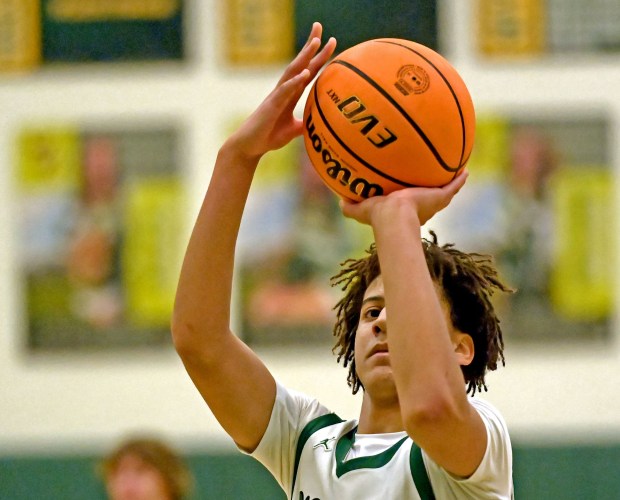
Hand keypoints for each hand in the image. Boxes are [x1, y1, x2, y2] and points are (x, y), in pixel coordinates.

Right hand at [226, 23, 336, 161]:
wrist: (249, 146)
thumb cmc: (268, 136)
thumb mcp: (293, 130)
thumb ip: (304, 124)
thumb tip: (318, 124)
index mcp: (291, 95)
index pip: (308, 72)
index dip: (319, 58)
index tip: (331, 42)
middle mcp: (284, 90)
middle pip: (300, 64)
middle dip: (311, 46)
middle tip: (319, 27)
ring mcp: (277, 96)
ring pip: (292, 72)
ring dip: (304, 57)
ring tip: (315, 42)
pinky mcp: (271, 106)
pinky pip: (284, 91)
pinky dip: (294, 82)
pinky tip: (304, 73)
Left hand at [339, 169, 468, 226]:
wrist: (394, 218)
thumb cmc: (377, 216)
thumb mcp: (358, 210)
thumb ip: (348, 207)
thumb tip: (339, 200)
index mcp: (403, 210)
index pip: (407, 203)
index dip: (408, 197)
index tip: (408, 192)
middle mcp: (420, 207)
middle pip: (428, 197)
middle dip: (430, 190)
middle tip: (433, 179)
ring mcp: (432, 202)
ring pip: (444, 192)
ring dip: (450, 184)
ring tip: (456, 172)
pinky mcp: (440, 198)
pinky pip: (453, 187)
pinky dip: (459, 180)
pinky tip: (465, 170)